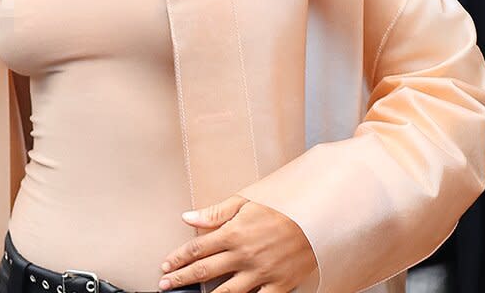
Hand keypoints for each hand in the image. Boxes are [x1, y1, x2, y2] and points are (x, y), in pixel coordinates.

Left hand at [158, 195, 316, 292]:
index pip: (197, 248)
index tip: (165, 265)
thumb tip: (187, 217)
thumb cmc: (283, 205)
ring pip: (225, 292)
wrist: (319, 216)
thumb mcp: (247, 200)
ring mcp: (261, 273)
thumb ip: (216, 212)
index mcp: (234, 232)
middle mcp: (244, 255)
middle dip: (181, 278)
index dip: (178, 258)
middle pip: (204, 271)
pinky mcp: (279, 285)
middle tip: (165, 285)